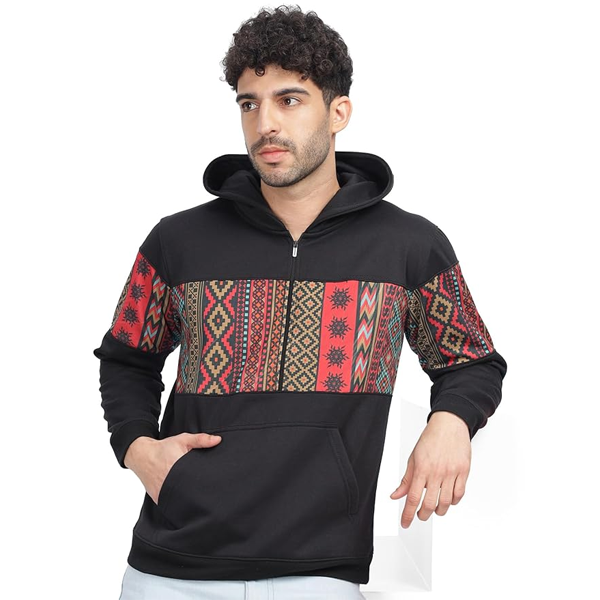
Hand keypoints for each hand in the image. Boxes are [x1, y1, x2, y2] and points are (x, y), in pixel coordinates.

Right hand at [124, 432, 221, 504]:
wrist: (142, 456)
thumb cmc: (164, 448)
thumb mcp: (183, 440)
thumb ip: (201, 440)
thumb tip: (218, 440)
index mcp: (178, 467)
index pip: (196, 479)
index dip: (205, 484)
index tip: (215, 486)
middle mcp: (170, 482)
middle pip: (190, 492)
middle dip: (199, 493)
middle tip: (210, 495)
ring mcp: (163, 492)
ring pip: (181, 501)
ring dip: (189, 500)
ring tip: (200, 500)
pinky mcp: (158, 499)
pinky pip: (172, 503)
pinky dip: (179, 503)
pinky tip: (187, 503)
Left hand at [389, 411, 470, 527]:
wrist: (449, 424)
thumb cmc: (431, 438)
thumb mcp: (413, 458)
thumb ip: (406, 479)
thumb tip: (396, 495)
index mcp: (421, 468)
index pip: (413, 497)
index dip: (408, 514)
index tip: (405, 523)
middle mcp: (436, 472)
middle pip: (429, 504)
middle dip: (423, 515)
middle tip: (420, 516)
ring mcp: (451, 473)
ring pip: (446, 502)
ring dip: (439, 510)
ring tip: (434, 509)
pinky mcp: (463, 472)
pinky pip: (459, 494)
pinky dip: (453, 502)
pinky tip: (448, 500)